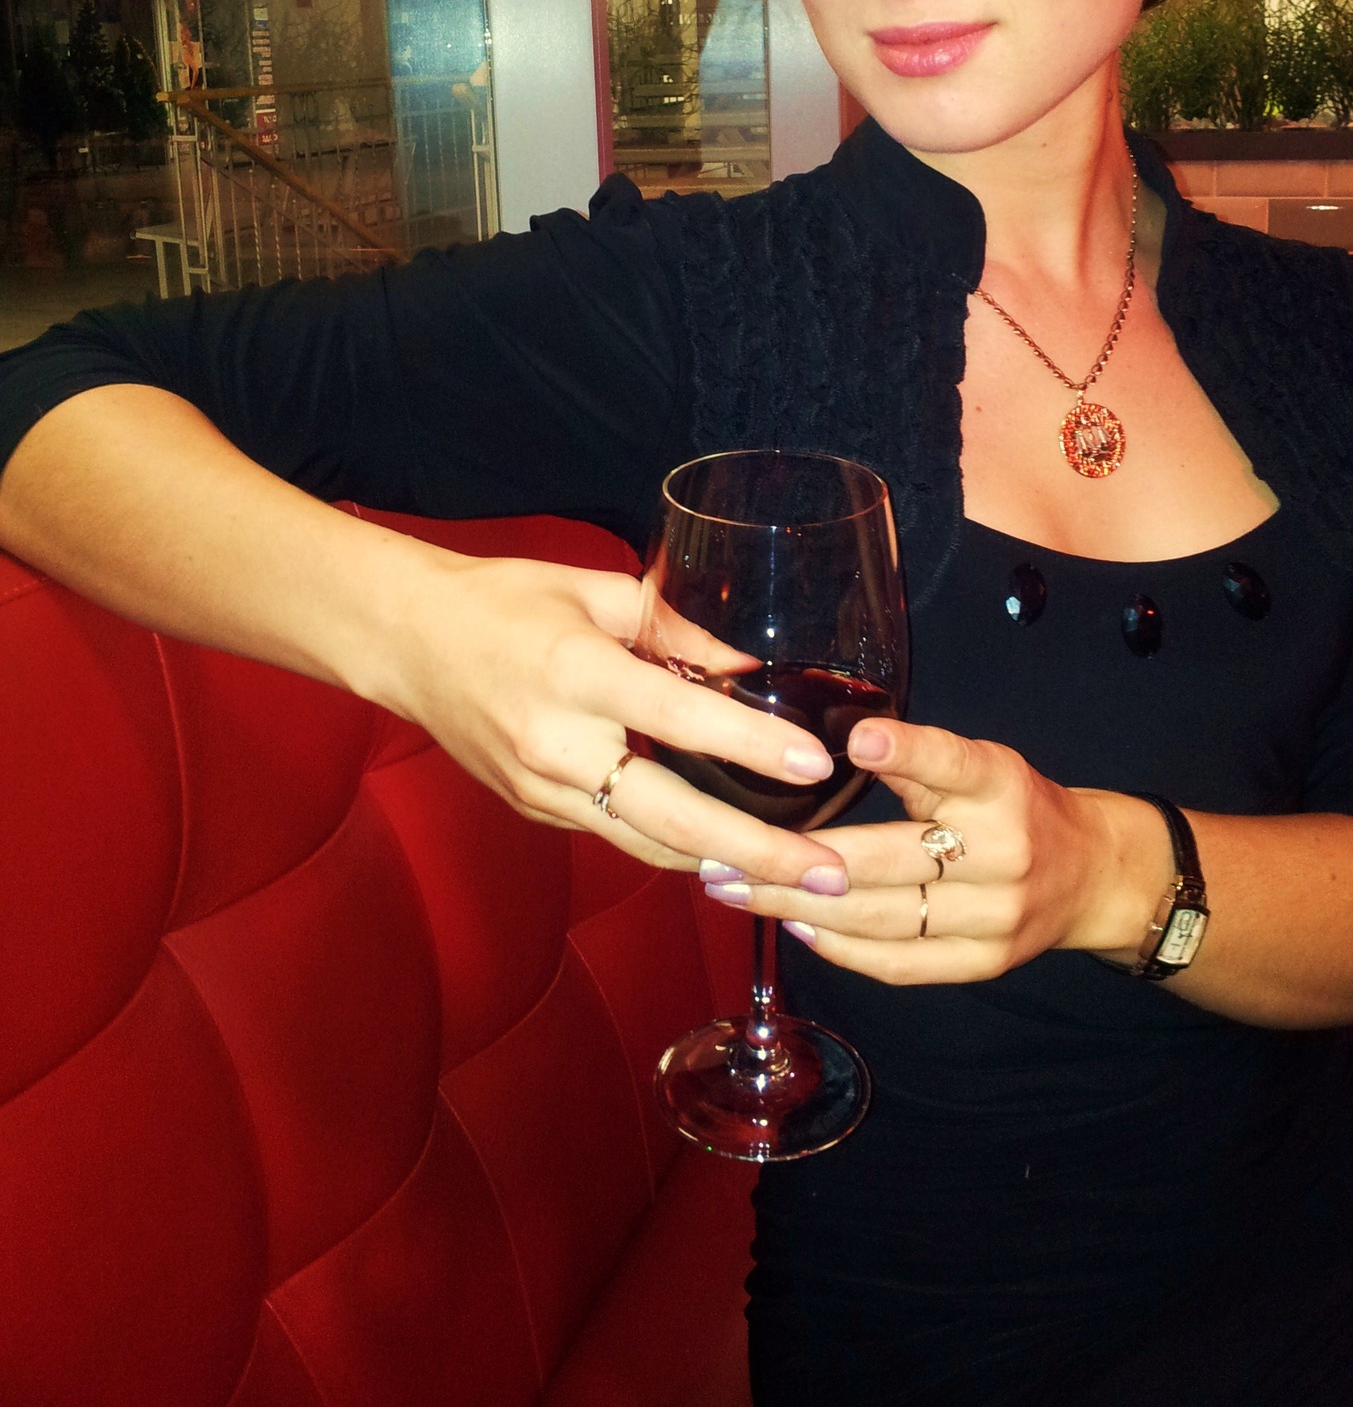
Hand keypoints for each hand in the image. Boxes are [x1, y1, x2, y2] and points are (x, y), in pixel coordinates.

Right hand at [373, 547, 852, 889]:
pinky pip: (617, 834)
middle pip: (672, 815)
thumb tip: (749, 667)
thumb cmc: (505, 601)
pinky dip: (674, 845)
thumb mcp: (596, 590)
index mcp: (577, 672)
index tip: (814, 764)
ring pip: (647, 843)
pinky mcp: (533, 809)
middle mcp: (557, 743)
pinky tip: (727, 853)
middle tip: (829, 869)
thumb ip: (676, 629)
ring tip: (796, 879)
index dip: (752, 744)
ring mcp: (540, 788)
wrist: (406, 641)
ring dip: (724, 865)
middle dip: (757, 851)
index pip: (679, 718)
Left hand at [700, 716, 1166, 982]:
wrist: (1089, 873)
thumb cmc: (1011, 804)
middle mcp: (1001, 852)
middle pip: (890, 859)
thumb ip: (916, 760)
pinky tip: (793, 925)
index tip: (859, 742)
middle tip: (723, 851)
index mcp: (999, 786)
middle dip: (798, 858)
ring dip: (797, 906)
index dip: (910, 753)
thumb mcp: (978, 763)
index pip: (954, 765)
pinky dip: (841, 948)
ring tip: (735, 890)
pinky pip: (900, 963)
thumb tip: (821, 744)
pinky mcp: (983, 963)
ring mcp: (994, 916)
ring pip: (882, 918)